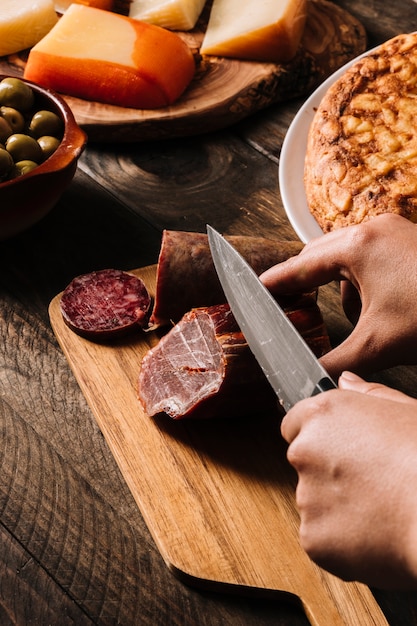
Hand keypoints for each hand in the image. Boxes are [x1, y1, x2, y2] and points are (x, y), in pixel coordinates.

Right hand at [260, 214, 416, 377]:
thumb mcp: (378, 344)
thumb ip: (335, 363)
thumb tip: (310, 380)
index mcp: (358, 246)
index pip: (301, 265)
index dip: (276, 281)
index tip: (256, 289)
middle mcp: (372, 229)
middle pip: (319, 253)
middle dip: (305, 281)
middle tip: (289, 304)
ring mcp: (392, 230)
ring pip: (345, 254)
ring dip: (337, 283)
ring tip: (350, 316)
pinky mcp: (406, 240)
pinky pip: (369, 255)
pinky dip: (362, 280)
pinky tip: (376, 307)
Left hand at [281, 371, 416, 588]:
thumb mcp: (405, 410)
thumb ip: (367, 394)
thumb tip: (347, 381)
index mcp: (322, 415)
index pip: (296, 422)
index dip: (320, 436)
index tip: (340, 447)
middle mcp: (304, 451)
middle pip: (304, 462)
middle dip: (327, 471)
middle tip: (370, 480)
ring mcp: (305, 496)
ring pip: (313, 501)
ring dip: (335, 505)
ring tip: (379, 507)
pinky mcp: (312, 537)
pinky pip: (321, 537)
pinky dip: (342, 540)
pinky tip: (374, 533)